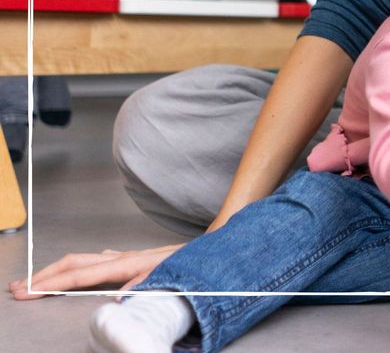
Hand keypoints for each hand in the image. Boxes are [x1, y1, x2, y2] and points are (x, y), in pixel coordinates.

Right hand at [8, 244, 178, 299]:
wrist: (216, 244)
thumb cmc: (195, 262)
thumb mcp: (172, 277)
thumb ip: (145, 285)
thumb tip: (119, 298)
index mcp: (128, 264)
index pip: (79, 275)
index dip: (50, 284)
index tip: (27, 292)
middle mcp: (124, 257)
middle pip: (74, 263)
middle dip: (44, 275)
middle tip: (18, 288)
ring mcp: (128, 257)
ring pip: (84, 261)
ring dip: (59, 271)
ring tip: (38, 281)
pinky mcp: (135, 259)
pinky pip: (101, 262)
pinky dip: (82, 267)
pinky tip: (80, 271)